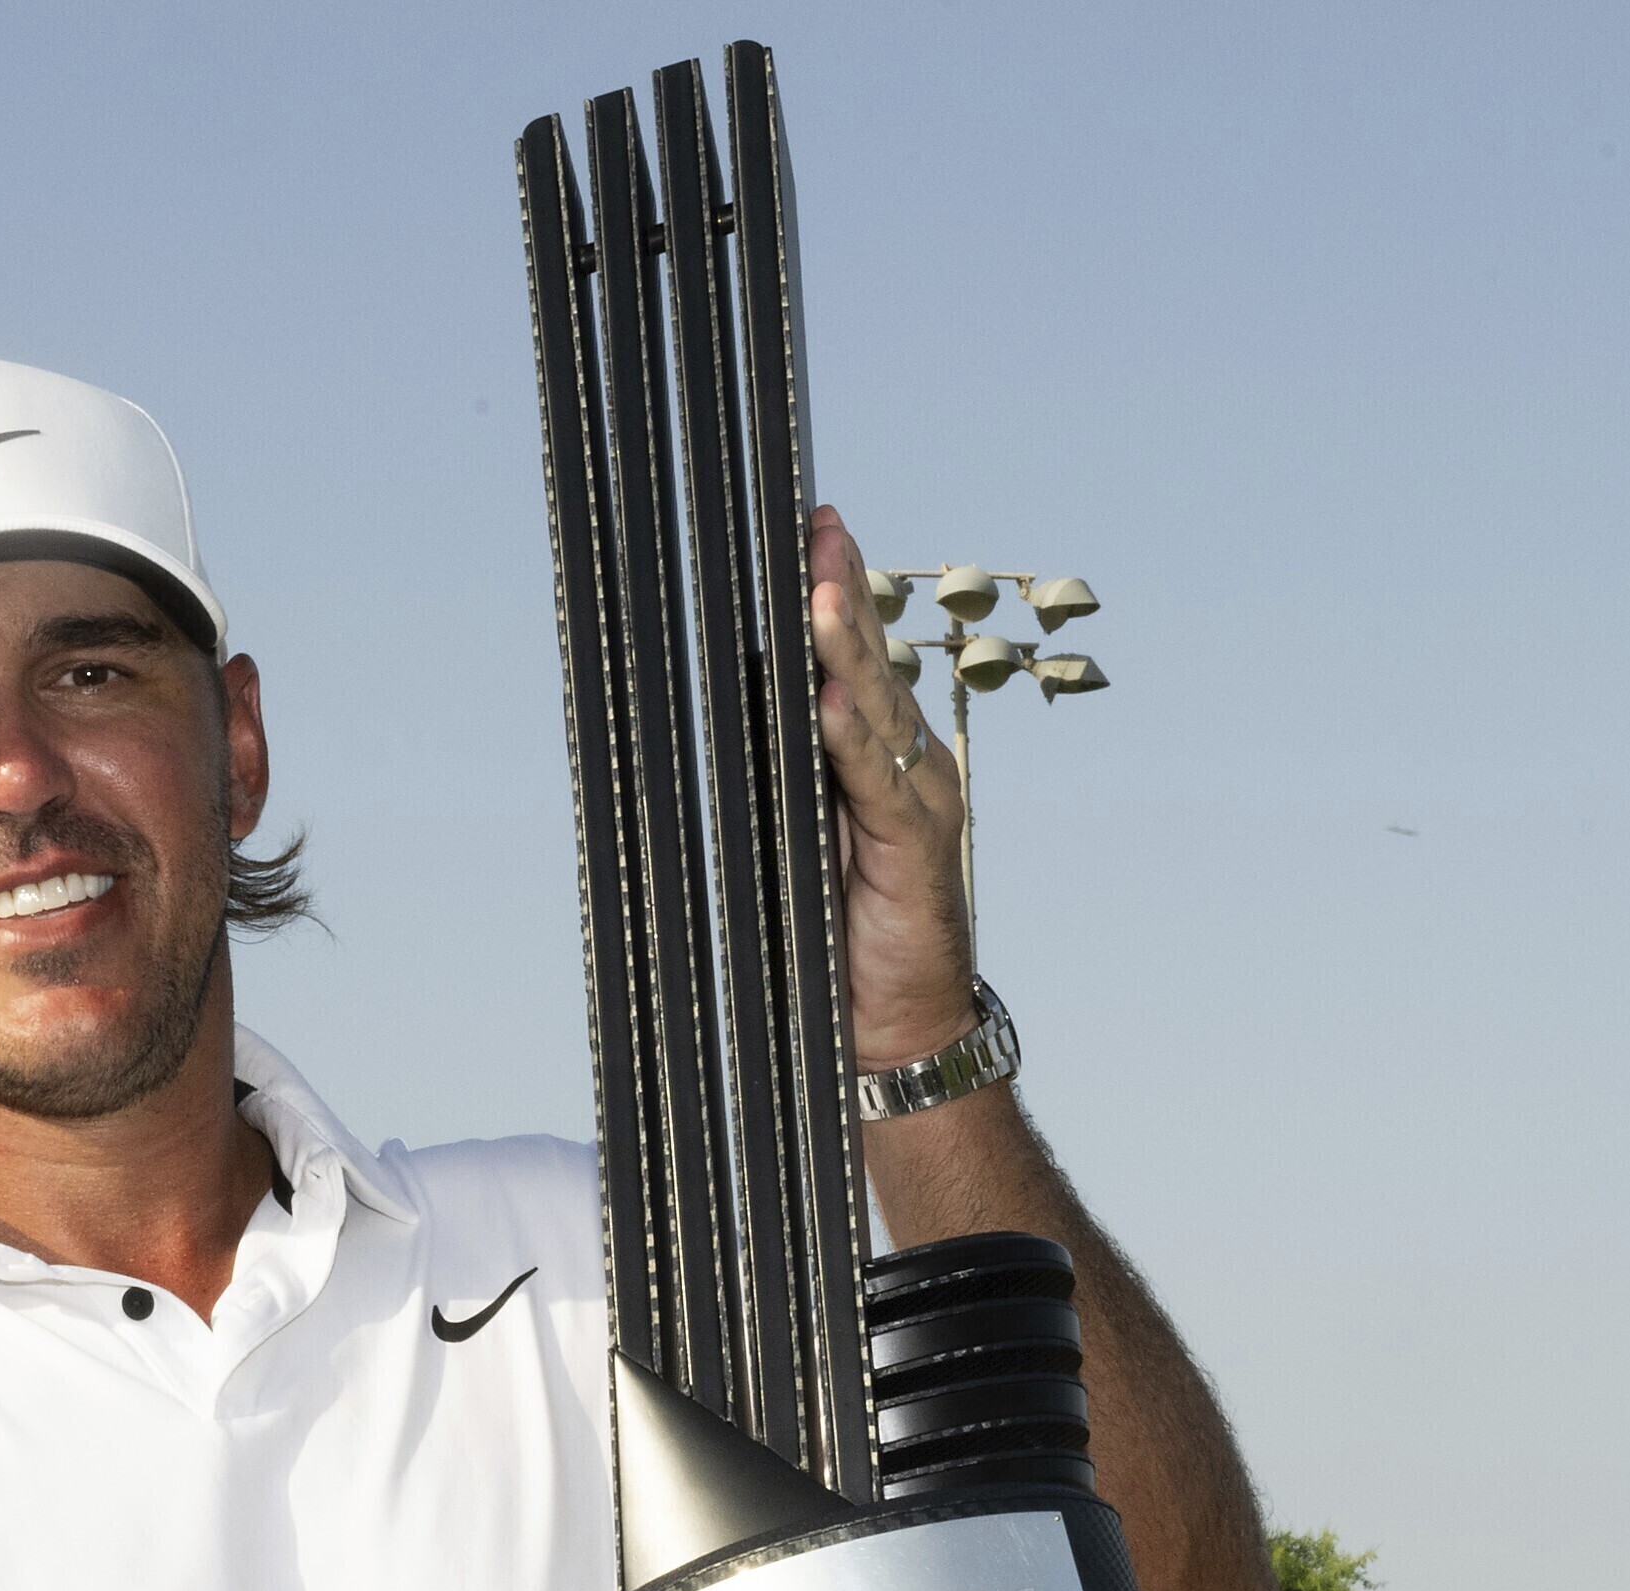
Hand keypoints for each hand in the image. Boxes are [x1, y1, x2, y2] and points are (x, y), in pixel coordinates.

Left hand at [805, 506, 980, 1071]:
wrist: (890, 1026)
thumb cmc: (836, 932)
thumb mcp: (792, 835)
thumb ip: (775, 774)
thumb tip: (713, 715)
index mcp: (872, 752)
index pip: (851, 657)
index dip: (832, 590)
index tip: (806, 525)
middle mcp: (902, 762)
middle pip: (868, 662)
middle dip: (840, 589)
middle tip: (814, 526)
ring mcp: (916, 799)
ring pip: (877, 708)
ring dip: (847, 648)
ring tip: (819, 592)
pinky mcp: (916, 847)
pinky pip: (877, 783)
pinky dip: (853, 741)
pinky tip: (832, 701)